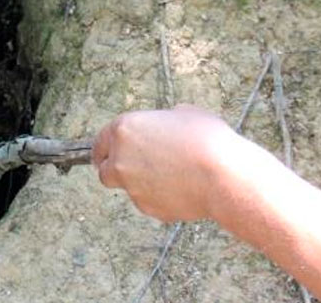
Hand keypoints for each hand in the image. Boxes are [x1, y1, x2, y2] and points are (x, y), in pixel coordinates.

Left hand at [92, 105, 242, 222]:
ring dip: (143, 183)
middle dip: (116, 170)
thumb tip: (165, 126)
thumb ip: (164, 120)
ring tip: (174, 175)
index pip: (100, 142)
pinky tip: (182, 189)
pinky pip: (149, 202)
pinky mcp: (146, 207)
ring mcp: (131, 187)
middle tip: (136, 168)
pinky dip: (160, 197)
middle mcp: (121, 159)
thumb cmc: (206, 139)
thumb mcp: (184, 113)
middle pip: (104, 170)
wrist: (221, 174)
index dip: (106, 148)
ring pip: (129, 188)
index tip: (109, 153)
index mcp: (125, 129)